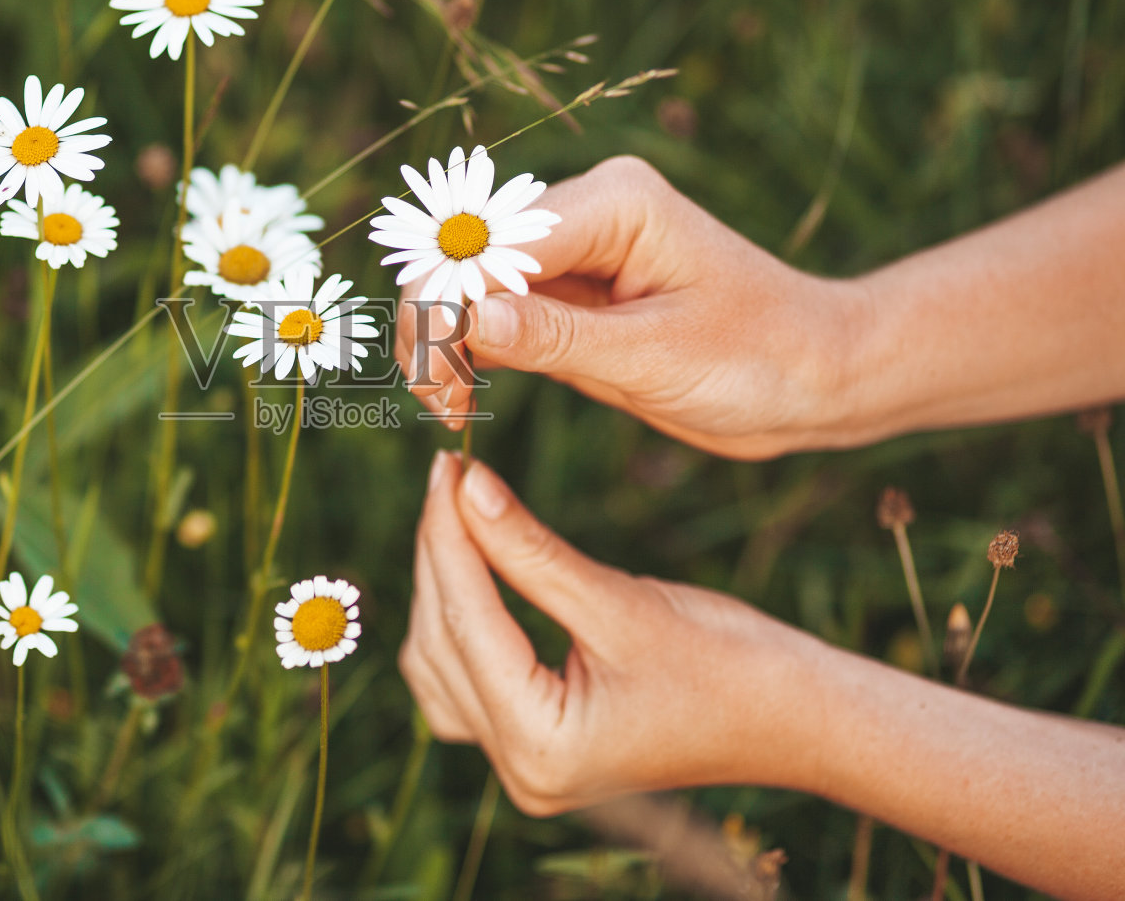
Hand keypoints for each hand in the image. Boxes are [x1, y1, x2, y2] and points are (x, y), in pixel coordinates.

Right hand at [394, 156, 869, 459]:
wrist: (816, 379)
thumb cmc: (762, 359)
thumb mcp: (658, 357)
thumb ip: (558, 338)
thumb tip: (467, 321)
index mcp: (614, 203)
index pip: (495, 244)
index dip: (450, 306)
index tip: (439, 381)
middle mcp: (584, 214)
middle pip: (465, 256)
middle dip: (436, 323)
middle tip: (438, 401)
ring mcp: (571, 256)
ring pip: (467, 288)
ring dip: (442, 343)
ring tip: (447, 406)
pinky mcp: (567, 300)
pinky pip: (491, 318)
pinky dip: (465, 354)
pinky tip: (461, 396)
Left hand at [399, 451, 812, 813]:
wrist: (797, 719)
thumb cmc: (729, 664)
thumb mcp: (622, 601)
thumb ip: (531, 549)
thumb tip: (468, 487)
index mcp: (541, 747)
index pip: (467, 623)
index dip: (447, 536)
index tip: (448, 466)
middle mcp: (520, 771)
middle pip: (443, 643)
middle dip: (442, 555)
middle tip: (453, 474)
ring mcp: (523, 767)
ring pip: (439, 663)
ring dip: (443, 588)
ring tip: (458, 511)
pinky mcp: (533, 746)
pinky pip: (462, 682)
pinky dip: (459, 624)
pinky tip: (470, 569)